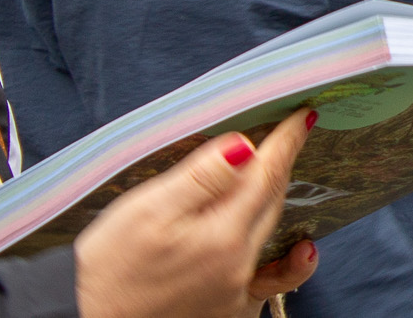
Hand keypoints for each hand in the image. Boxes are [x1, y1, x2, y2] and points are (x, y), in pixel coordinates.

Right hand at [75, 110, 317, 317]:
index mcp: (221, 234)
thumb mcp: (146, 212)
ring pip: (271, 234)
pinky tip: (304, 251)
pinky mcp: (226, 310)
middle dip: (280, 165)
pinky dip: (291, 266)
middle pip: (270, 201)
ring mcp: (236, 290)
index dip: (286, 141)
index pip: (266, 174)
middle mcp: (238, 264)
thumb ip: (201, 179)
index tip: (303, 115)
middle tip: (288, 136)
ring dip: (279, 201)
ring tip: (288, 174)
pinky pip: (271, 282)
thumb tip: (245, 147)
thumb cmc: (108, 270)